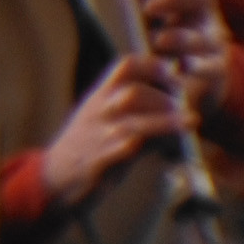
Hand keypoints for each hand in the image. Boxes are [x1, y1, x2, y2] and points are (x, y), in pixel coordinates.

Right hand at [42, 54, 196, 207]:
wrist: (52, 179)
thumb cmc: (85, 148)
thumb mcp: (103, 120)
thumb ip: (134, 112)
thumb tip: (173, 109)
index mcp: (99, 98)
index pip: (124, 67)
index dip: (152, 64)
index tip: (173, 70)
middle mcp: (98, 113)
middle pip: (133, 93)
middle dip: (164, 97)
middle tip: (186, 105)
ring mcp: (99, 138)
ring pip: (135, 122)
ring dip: (166, 121)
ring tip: (191, 122)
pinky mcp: (100, 162)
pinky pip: (126, 150)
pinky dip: (150, 146)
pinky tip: (169, 148)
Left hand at [133, 0, 231, 112]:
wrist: (177, 87)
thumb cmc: (153, 44)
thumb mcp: (140, 19)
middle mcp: (202, 12)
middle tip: (146, 8)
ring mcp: (213, 40)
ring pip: (204, 33)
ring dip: (181, 37)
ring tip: (156, 41)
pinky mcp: (217, 69)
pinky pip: (213, 67)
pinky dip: (198, 68)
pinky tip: (179, 69)